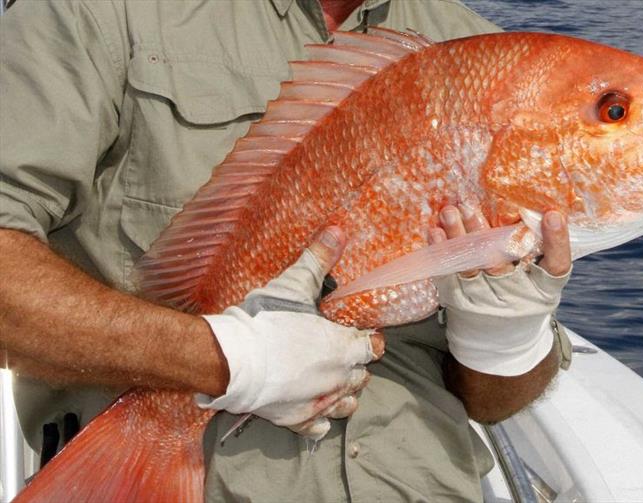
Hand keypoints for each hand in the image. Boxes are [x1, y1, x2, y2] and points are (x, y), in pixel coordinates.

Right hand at [198, 227, 384, 438]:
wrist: (230, 360)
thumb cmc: (264, 321)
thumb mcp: (293, 285)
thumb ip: (318, 259)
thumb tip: (338, 230)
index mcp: (343, 348)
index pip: (372, 348)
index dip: (368, 340)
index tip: (359, 334)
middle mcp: (337, 380)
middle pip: (361, 376)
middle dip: (355, 365)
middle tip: (340, 353)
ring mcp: (319, 403)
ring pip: (347, 403)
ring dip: (344, 392)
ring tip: (331, 379)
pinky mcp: (297, 421)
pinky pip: (322, 426)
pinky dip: (322, 418)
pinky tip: (314, 405)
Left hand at [430, 205, 570, 375]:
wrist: (499, 346)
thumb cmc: (524, 301)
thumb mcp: (543, 283)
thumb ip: (544, 251)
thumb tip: (541, 210)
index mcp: (543, 289)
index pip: (556, 265)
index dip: (557, 241)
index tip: (553, 216)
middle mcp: (516, 297)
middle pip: (502, 262)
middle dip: (484, 232)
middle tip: (469, 204)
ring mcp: (485, 301)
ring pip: (471, 267)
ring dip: (458, 237)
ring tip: (449, 212)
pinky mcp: (461, 303)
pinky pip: (448, 277)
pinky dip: (441, 254)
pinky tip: (434, 233)